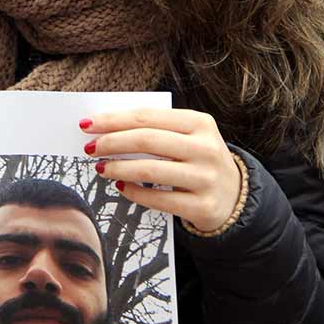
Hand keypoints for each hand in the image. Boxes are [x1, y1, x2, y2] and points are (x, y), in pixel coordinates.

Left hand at [81, 108, 241, 232]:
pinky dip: (134, 192)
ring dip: (118, 168)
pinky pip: (158, 199)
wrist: (235, 197)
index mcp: (200, 123)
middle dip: (111, 142)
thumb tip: (106, 128)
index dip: (113, 120)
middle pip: (147, 140)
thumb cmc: (198, 160)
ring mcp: (205, 178)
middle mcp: (206, 148)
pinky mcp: (202, 206)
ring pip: (150, 170)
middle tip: (90, 147)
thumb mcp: (188, 137)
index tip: (87, 124)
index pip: (148, 117)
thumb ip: (156, 129)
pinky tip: (121, 186)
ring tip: (101, 167)